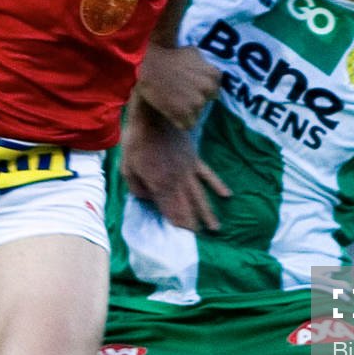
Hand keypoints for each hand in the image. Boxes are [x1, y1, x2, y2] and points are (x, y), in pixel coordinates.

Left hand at [122, 107, 229, 232]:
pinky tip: (227, 195)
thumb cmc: (136, 140)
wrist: (154, 114)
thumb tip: (146, 199)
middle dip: (194, 224)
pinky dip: (218, 185)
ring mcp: (189, 170)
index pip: (171, 210)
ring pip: (200, 195)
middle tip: (203, 240)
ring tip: (216, 228)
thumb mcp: (126, 166)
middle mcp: (178, 181)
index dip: (178, 225)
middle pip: (188, 206)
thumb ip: (136, 187)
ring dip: (208, 212)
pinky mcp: (195, 158)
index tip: (185, 239)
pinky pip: (208, 175)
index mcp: (160, 185)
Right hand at [135, 44, 219, 129]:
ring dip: (186, 111)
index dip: (200, 90)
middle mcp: (208, 88)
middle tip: (178, 95)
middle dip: (194, 101)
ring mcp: (197, 102)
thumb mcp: (192, 52)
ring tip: (171, 101)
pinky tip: (169, 110)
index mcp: (213, 74)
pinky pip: (187, 125)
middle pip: (205, 103)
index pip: (213, 91)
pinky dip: (178, 121)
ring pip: (196, 115)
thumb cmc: (169, 56)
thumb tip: (211, 72)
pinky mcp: (184, 113)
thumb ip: (204, 64)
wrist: (148, 64)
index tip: (187, 87)